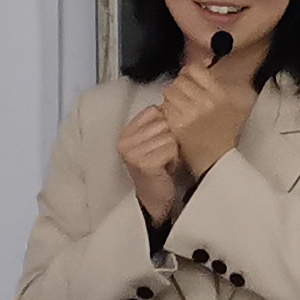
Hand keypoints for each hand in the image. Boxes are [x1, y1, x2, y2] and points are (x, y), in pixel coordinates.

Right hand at [116, 105, 186, 227]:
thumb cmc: (158, 168)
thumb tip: (174, 100)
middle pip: (164, 121)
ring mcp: (133, 152)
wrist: (155, 199)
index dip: (166, 123)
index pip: (153, 110)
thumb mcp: (153, 141)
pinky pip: (171, 148)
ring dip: (174, 149)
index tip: (161, 141)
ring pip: (169, 134)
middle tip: (164, 154)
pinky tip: (167, 168)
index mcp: (125, 132)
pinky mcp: (144, 163)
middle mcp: (125, 141)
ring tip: (166, 161)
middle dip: (171, 137)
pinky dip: (174, 158)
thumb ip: (158, 122)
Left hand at [158, 61, 255, 182]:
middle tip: (183, 98)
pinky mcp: (178, 124)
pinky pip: (165, 108)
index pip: (194, 70)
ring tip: (178, 108)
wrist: (216, 160)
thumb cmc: (224, 132)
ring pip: (169, 92)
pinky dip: (167, 111)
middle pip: (179, 81)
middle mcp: (206, 101)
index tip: (189, 82)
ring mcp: (191, 113)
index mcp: (220, 94)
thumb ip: (220, 83)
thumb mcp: (232, 104)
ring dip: (171, 99)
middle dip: (179, 88)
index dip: (188, 74)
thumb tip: (207, 60)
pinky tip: (174, 118)